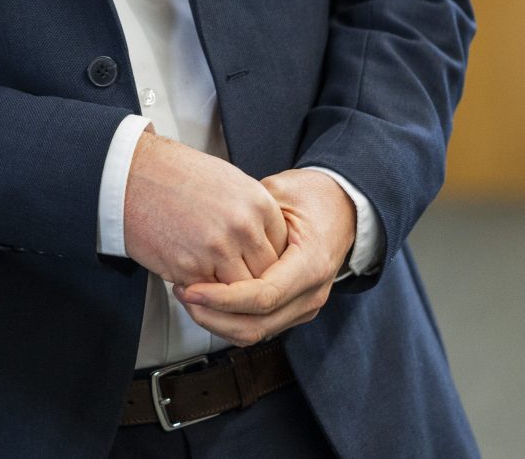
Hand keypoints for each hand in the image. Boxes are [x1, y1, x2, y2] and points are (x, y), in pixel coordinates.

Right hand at [122, 131, 288, 285]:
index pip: (283, 250)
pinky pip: (210, 297)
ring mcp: (216, 250)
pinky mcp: (189, 269)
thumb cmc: (174, 173)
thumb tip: (266, 241)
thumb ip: (253, 213)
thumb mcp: (228, 182)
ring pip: (242, 293)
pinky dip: (206, 296)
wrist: (131, 175)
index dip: (272, 261)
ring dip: (233, 295)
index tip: (259, 264)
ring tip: (223, 290)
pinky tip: (199, 285)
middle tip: (244, 283)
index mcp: (257, 203)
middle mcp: (242, 228)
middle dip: (256, 282)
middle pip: (267, 275)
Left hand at [172, 168, 355, 346]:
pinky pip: (258, 326)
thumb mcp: (280, 191)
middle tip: (183, 293)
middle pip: (256, 325)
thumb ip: (250, 211)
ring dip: (217, 322)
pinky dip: (229, 320)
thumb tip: (209, 224)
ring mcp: (304, 306)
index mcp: (311, 264)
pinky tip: (207, 302)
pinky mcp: (294, 310)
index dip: (222, 297)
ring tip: (189, 297)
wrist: (342, 208)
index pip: (263, 296)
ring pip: (255, 333)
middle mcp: (311, 293)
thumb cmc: (312, 196)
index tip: (192, 288)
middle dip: (213, 316)